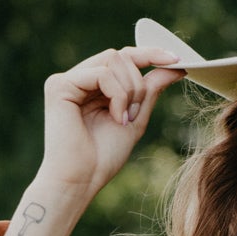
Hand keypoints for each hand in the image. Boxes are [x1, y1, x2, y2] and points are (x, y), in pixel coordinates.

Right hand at [38, 43, 185, 198]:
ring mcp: (66, 80)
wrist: (81, 181)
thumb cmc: (103, 158)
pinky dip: (117, 95)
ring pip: (113, 60)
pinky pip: (102, 74)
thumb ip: (150, 91)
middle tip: (137, 113)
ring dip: (129, 90)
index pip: (123, 58)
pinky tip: (116, 118)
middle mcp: (78, 78)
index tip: (177, 59)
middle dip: (138, 83)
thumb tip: (175, 67)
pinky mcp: (59, 85)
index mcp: (93, 86)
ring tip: (125, 118)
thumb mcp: (136, 119)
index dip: (150, 54)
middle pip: (121, 56)